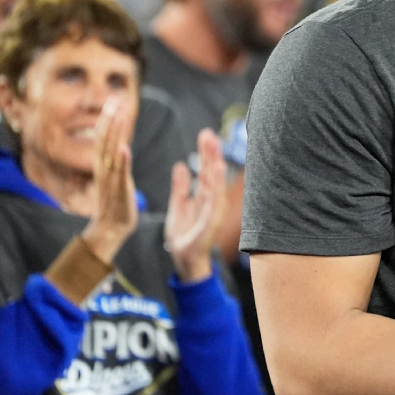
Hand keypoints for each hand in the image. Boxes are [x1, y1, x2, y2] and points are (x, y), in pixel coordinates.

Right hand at [82, 98, 137, 264]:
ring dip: (113, 133)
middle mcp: (104, 170)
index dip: (107, 120)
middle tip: (113, 100)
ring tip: (118, 114)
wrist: (111, 229)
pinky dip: (122, 161)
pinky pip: (120, 174)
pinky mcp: (120, 191)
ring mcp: (110, 181)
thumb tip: (120, 146)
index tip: (113, 101)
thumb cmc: (116, 204)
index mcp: (104, 166)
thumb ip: (117, 162)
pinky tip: (124, 147)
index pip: (104, 139)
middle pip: (104, 141)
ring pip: (110, 153)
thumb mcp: (116, 177)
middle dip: (108, 120)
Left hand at [166, 129, 226, 282]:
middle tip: (209, 135)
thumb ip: (180, 187)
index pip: (205, 171)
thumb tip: (180, 165)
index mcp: (202, 197)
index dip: (206, 154)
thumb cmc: (184, 235)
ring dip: (215, 167)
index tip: (206, 135)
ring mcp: (212, 211)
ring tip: (214, 150)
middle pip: (211, 174)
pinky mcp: (210, 222)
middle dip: (211, 154)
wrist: (184, 259)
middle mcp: (211, 201)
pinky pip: (213, 201)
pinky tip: (216, 173)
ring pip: (214, 185)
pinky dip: (216, 187)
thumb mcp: (178, 206)